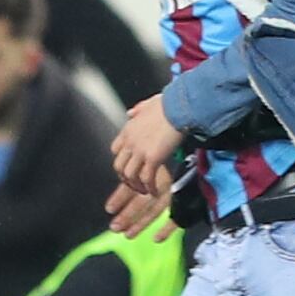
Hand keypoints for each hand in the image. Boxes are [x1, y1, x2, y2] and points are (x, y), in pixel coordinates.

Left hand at [106, 97, 184, 225]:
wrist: (178, 107)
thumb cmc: (168, 104)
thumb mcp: (147, 104)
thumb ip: (138, 110)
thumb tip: (131, 113)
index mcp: (128, 129)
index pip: (115, 150)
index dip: (122, 160)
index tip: (128, 166)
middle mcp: (130, 142)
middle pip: (119, 166)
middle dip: (126, 178)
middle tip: (134, 184)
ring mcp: (140, 151)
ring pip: (131, 176)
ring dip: (137, 186)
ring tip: (144, 191)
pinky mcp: (153, 158)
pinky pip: (147, 178)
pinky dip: (149, 187)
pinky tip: (154, 191)